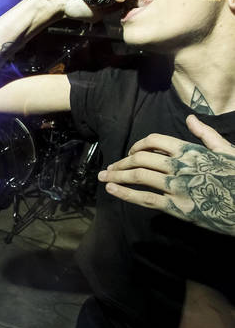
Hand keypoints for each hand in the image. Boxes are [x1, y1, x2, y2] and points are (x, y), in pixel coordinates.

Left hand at [98, 115, 234, 234]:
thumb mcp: (227, 151)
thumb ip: (206, 135)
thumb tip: (189, 118)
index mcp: (192, 151)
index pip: (155, 140)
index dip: (138, 145)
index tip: (129, 152)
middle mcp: (181, 166)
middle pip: (141, 159)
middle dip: (121, 163)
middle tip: (109, 168)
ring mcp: (179, 187)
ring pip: (140, 177)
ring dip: (117, 176)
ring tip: (104, 177)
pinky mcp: (179, 208)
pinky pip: (146, 199)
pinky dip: (126, 193)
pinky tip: (112, 190)